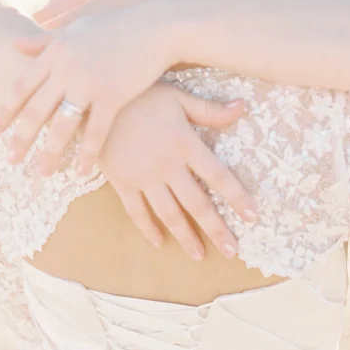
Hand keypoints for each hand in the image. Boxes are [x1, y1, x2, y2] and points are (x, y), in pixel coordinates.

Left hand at [0, 3, 172, 173]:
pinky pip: (95, 132)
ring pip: (61, 127)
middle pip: (35, 111)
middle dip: (20, 139)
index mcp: (56, 52)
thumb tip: (15, 45)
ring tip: (41, 173)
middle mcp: (67, 69)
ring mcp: (89, 83)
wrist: (156, 27)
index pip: (21, 86)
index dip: (6, 110)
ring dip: (49, 154)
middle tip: (10, 160)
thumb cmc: (117, 26)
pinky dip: (87, 154)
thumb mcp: (77, 28)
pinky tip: (82, 172)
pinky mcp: (113, 96)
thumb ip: (45, 41)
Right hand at [99, 80, 257, 259]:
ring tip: (199, 255)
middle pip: (197, 203)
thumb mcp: (178, 98)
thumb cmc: (142, 94)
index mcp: (185, 143)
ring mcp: (143, 177)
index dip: (237, 197)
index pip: (218, 176)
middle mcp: (167, 165)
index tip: (253, 217)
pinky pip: (137, 211)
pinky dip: (148, 229)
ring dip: (185, 236)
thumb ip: (210, 110)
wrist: (96, 101)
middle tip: (232, 250)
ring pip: (168, 213)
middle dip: (216, 229)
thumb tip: (243, 107)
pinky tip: (159, 242)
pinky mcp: (121, 182)